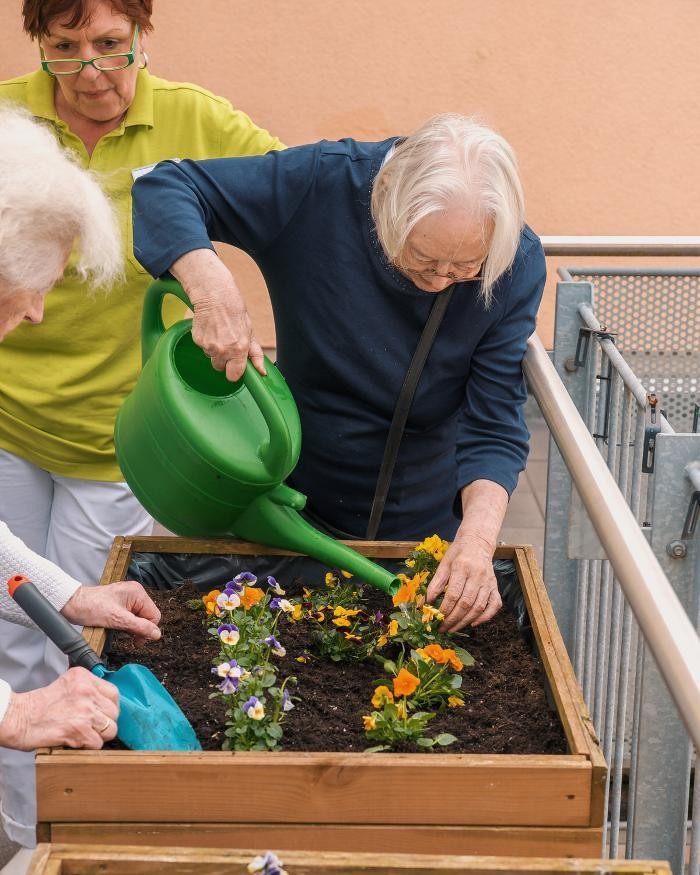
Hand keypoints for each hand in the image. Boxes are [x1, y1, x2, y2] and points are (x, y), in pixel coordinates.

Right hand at [0, 667, 118, 749]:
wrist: (19, 719)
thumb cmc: (38, 706)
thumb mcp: (66, 685)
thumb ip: (87, 690)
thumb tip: (105, 704)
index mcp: (83, 677)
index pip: (113, 693)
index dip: (109, 707)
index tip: (102, 714)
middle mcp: (87, 691)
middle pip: (114, 712)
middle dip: (105, 723)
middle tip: (90, 727)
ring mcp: (85, 710)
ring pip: (110, 729)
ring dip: (98, 736)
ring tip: (83, 735)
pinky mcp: (80, 729)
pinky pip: (97, 743)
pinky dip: (88, 747)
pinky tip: (75, 741)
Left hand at [61, 581, 160, 644]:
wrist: (71, 603)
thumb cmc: (90, 607)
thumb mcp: (117, 620)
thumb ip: (140, 627)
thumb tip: (156, 634)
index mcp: (137, 593)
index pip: (154, 615)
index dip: (148, 630)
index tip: (137, 641)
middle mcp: (134, 592)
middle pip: (147, 615)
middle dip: (139, 628)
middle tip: (130, 639)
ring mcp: (127, 597)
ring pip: (138, 617)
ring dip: (131, 626)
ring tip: (120, 630)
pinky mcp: (119, 602)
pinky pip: (130, 615)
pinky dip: (125, 623)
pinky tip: (117, 626)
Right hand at [171, 249, 265, 381]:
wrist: (216, 295)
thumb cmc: (235, 312)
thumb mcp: (250, 332)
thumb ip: (255, 354)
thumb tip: (262, 372)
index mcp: (239, 350)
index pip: (233, 376)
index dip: (234, 372)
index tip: (235, 366)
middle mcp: (223, 350)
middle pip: (220, 368)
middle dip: (224, 360)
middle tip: (227, 342)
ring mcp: (208, 346)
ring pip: (210, 357)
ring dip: (214, 349)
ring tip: (219, 332)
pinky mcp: (197, 340)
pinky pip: (202, 348)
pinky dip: (206, 341)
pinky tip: (211, 328)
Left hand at [426, 531, 501, 631]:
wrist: (477, 542)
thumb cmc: (458, 553)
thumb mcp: (444, 563)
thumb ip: (436, 582)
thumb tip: (427, 602)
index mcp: (462, 568)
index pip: (453, 594)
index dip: (444, 609)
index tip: (436, 619)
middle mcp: (477, 575)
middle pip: (466, 604)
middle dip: (453, 619)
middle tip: (443, 628)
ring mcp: (488, 582)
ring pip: (478, 607)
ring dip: (465, 621)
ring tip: (453, 628)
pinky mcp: (495, 586)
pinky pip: (494, 605)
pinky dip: (485, 617)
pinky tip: (473, 623)